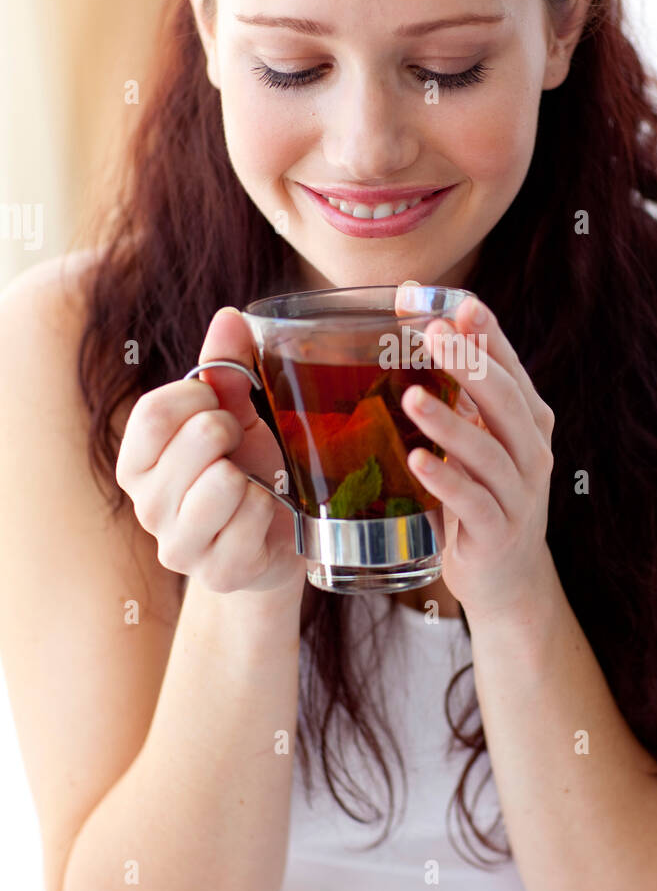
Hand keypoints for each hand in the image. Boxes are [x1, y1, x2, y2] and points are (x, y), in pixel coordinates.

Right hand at [116, 307, 305, 594]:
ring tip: (254, 485)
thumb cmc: (253, 467)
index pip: (153, 413)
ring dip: (253, 476)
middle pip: (193, 442)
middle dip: (232, 433)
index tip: (219, 405)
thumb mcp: (238, 412)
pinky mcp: (218, 574)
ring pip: (222, 484)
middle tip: (239, 449)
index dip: (197, 399)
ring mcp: (179, 545)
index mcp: (139, 460)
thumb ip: (227, 365)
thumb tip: (231, 317)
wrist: (282, 537)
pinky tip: (266, 515)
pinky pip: (251, 521)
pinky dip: (270, 510)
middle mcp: (147, 505)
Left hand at [399, 294, 554, 614]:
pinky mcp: (498, 533)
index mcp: (529, 420)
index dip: (486, 333)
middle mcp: (532, 452)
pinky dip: (446, 480)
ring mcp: (519, 495)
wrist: (506, 576)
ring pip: (489, 452)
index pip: (511, 367)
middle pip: (506, 401)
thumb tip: (425, 319)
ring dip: (449, 423)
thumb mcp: (478, 437)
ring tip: (412, 397)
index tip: (457, 301)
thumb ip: (460, 388)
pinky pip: (474, 502)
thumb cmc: (483, 493)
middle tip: (430, 333)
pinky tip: (417, 461)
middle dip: (469, 364)